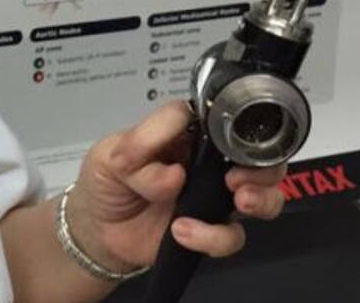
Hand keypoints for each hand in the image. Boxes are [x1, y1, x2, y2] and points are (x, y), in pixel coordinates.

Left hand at [65, 101, 285, 271]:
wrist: (97, 231)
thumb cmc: (105, 181)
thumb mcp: (110, 152)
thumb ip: (140, 147)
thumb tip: (174, 170)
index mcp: (185, 136)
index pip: (224, 123)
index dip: (238, 131)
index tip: (233, 142)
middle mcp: (206, 164)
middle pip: (258, 158)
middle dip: (263, 168)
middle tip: (239, 179)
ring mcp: (212, 198)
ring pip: (262, 197)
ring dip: (260, 199)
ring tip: (237, 200)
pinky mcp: (209, 230)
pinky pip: (231, 236)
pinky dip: (212, 237)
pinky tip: (181, 231)